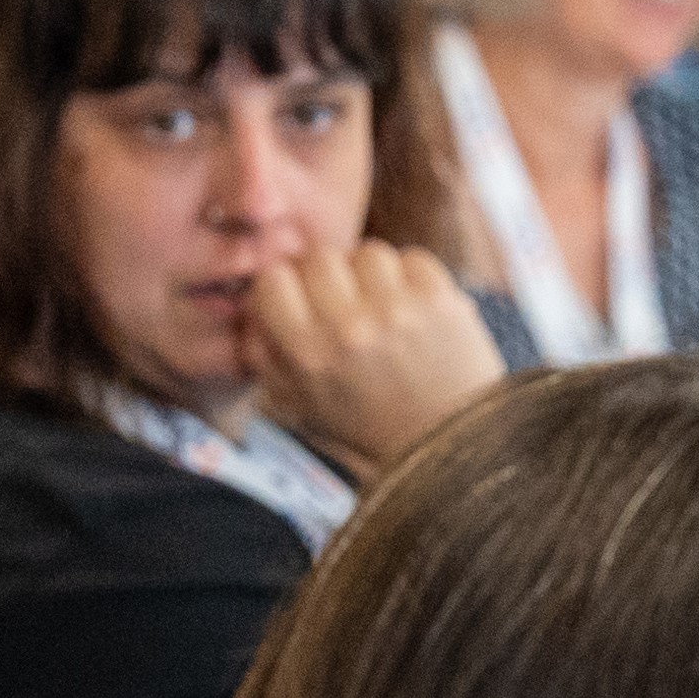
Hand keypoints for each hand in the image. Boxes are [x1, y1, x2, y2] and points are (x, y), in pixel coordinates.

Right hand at [246, 238, 503, 469]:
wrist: (448, 445)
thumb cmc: (370, 425)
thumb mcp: (303, 404)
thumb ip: (266, 356)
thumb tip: (249, 308)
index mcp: (309, 355)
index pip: (273, 278)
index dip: (284, 284)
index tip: (299, 297)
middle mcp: (349, 329)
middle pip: (319, 256)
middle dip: (328, 274)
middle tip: (343, 298)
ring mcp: (397, 311)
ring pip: (367, 252)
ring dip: (372, 274)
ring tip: (382, 304)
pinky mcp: (440, 301)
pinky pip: (412, 258)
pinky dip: (412, 278)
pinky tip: (413, 307)